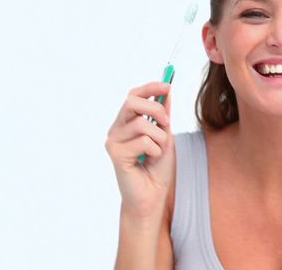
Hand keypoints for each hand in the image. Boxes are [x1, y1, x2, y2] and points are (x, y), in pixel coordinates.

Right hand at [105, 81, 174, 217]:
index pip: (133, 95)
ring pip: (141, 123)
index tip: (167, 85)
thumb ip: (163, 116)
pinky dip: (155, 150)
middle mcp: (116, 129)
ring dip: (159, 137)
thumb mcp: (165, 137)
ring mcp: (113, 141)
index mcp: (126, 122)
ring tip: (158, 151)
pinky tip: (150, 160)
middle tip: (167, 123)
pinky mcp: (115, 154)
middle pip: (131, 102)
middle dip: (156, 109)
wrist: (152, 196)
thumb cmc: (157, 169)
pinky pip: (143, 141)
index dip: (149, 87)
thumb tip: (167, 91)